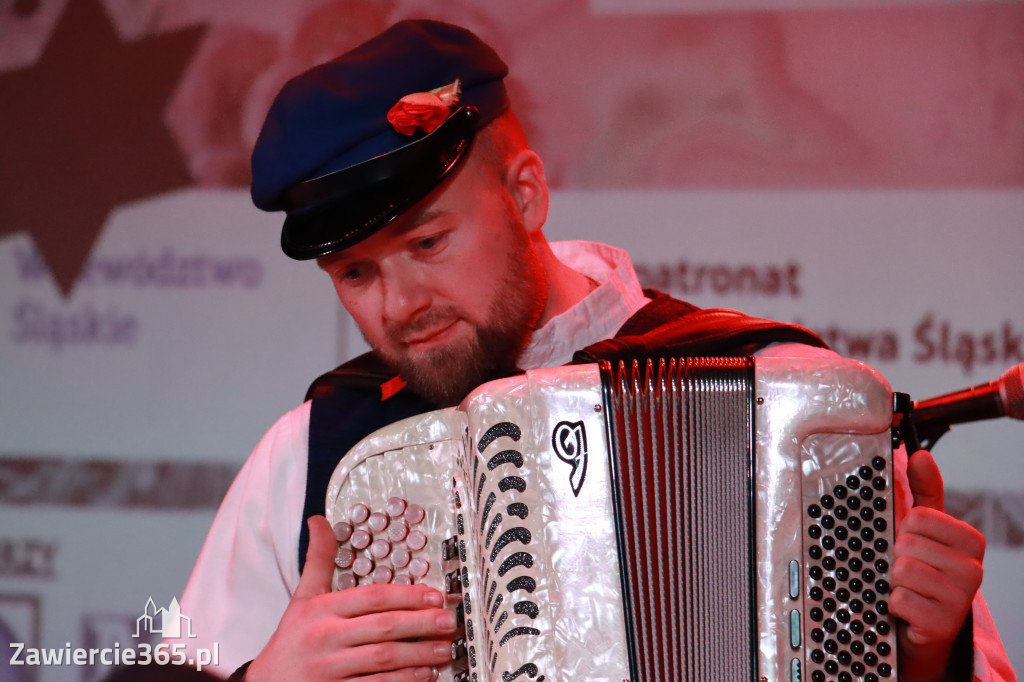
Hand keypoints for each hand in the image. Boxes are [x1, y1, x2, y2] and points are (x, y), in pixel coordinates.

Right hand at [246, 515, 456, 680]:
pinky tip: (423, 676)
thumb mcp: (301, 598)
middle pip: (383, 627)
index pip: (372, 597)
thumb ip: (318, 560)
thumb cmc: (290, 640)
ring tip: (443, 650)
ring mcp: (330, 670)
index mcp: (321, 610)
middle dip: (421, 623)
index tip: (435, 595)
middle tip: (448, 621)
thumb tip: (319, 521)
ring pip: (383, 659)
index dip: (408, 595)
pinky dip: (403, 681)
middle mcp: (325, 638)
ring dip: (419, 655)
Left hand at [890, 450, 984, 681]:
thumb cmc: (920, 572)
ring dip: (892, 579)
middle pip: (908, 543)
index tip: (911, 543)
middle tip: (905, 570)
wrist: (918, 626)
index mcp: (970, 542)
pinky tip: (904, 608)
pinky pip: (900, 599)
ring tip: (904, 587)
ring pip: (902, 570)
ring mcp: (961, 600)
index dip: (905, 529)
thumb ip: (925, 492)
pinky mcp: (943, 625)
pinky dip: (893, 602)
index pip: (920, 517)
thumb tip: (922, 456)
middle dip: (896, 556)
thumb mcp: (924, 529)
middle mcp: (973, 570)